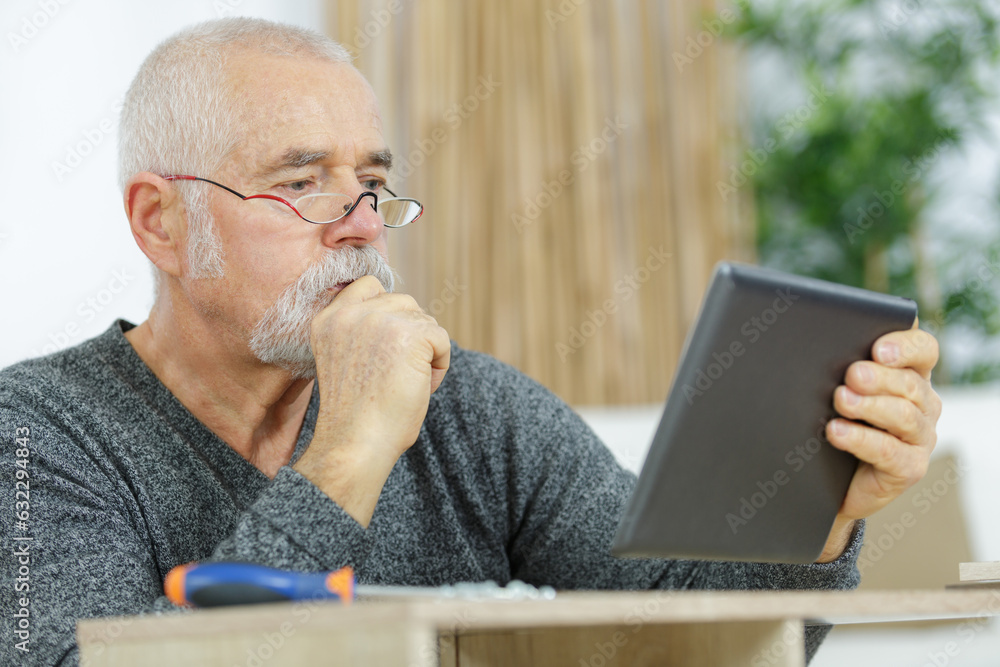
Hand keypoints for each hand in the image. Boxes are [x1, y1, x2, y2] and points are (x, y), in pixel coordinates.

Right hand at [293, 276, 450, 526]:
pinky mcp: (410, 333)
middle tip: (397, 375)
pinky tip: (420, 387)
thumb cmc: (355, 416)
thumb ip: (362, 331)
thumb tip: (401, 312)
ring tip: (405, 384)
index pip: (368, 285)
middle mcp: (350, 313)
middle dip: (411, 335)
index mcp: (328, 319)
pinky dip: (439, 365)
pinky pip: (442, 339)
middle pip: (404, 302)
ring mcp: (380, 319)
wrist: (356, 444)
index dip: (388, 309)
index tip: (390, 342)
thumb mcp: (344, 360)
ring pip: (425, 321)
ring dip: (425, 352)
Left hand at [816, 320, 941, 562]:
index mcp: (912, 374)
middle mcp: (923, 404)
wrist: (830, 478)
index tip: (878, 348)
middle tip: (851, 374)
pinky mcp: (910, 467)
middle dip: (879, 378)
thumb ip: (844, 364)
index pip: (924, 350)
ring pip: (903, 415)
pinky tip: (836, 431)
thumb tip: (822, 344)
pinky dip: (861, 439)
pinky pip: (889, 451)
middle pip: (910, 383)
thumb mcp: (842, 387)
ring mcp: (920, 437)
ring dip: (869, 406)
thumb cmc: (837, 421)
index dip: (906, 346)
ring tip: (841, 400)